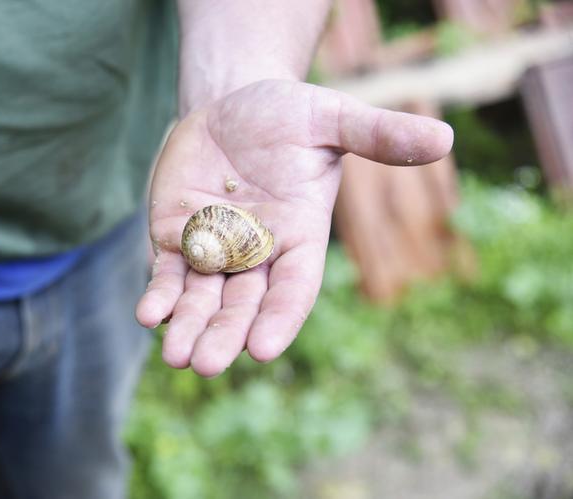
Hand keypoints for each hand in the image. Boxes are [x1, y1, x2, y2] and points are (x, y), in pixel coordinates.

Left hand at [136, 79, 452, 376]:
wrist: (233, 105)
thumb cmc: (289, 114)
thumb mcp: (331, 118)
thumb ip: (376, 135)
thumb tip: (443, 138)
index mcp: (300, 239)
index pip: (293, 289)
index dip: (280, 318)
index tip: (264, 349)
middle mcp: (258, 256)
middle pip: (243, 307)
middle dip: (225, 335)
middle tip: (206, 365)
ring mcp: (215, 252)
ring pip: (202, 300)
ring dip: (188, 328)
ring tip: (175, 356)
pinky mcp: (177, 240)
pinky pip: (168, 275)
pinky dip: (159, 296)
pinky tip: (147, 315)